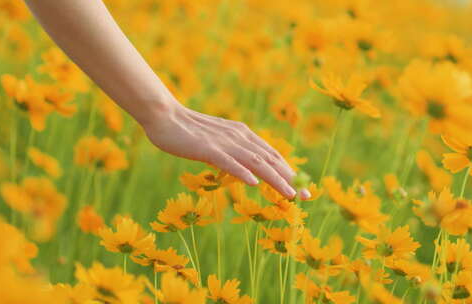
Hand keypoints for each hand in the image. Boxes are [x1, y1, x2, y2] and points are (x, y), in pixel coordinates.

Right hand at [141, 102, 309, 199]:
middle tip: (308, 196)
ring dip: (275, 179)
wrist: (164, 115)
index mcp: (243, 134)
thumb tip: (249, 171)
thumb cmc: (188, 131)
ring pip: (255, 162)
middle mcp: (239, 137)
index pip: (271, 155)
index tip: (303, 187)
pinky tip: (254, 183)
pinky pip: (228, 162)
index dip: (289, 171)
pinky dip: (242, 172)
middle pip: (270, 160)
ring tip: (290, 194)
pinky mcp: (207, 149)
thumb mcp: (217, 142)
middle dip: (290, 179)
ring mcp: (224, 142)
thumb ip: (233, 153)